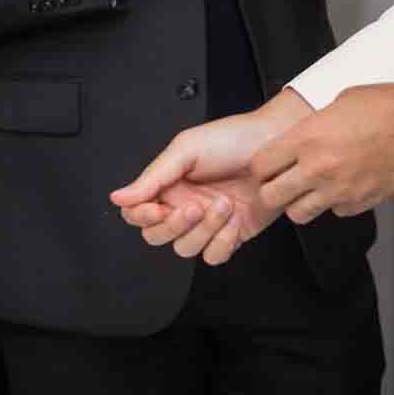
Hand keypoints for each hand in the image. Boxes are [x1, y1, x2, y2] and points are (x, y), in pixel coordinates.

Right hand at [111, 90, 313, 264]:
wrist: (274, 144)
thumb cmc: (234, 139)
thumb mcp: (187, 149)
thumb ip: (153, 176)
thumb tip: (119, 197)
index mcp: (168, 185)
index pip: (137, 213)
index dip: (141, 216)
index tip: (156, 209)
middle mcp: (183, 206)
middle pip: (157, 236)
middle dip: (174, 225)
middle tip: (194, 206)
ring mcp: (207, 223)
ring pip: (185, 248)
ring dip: (205, 229)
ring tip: (224, 203)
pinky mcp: (230, 235)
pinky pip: (213, 256)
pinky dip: (222, 242)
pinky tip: (235, 219)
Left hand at [252, 83, 393, 223]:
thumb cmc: (389, 106)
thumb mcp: (342, 100)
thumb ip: (316, 123)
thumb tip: (305, 134)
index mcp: (308, 137)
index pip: (261, 165)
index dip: (260, 166)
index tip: (266, 164)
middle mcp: (318, 168)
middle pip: (271, 196)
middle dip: (271, 190)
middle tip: (280, 181)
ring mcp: (338, 190)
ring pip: (298, 213)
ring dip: (299, 202)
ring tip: (311, 188)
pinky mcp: (360, 203)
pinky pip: (334, 212)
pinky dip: (333, 204)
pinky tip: (343, 187)